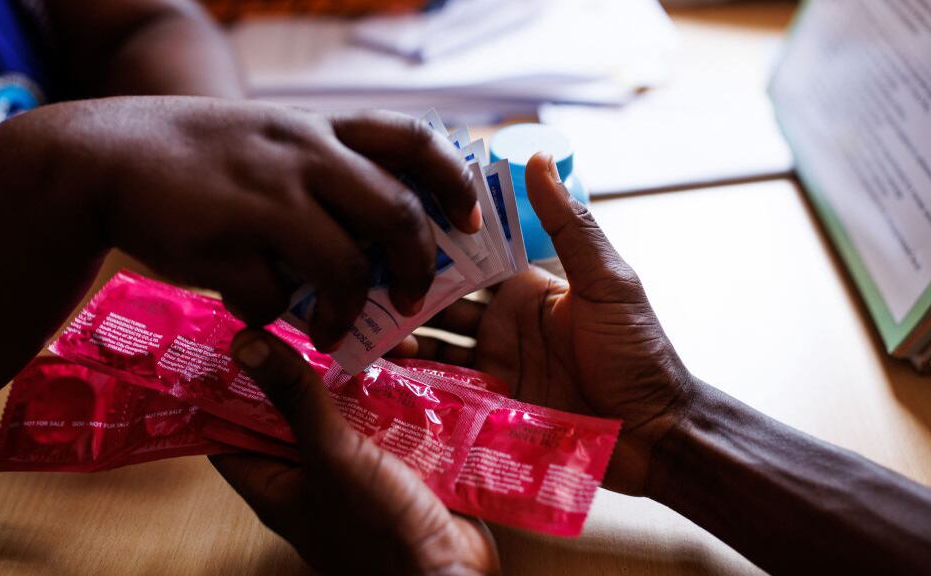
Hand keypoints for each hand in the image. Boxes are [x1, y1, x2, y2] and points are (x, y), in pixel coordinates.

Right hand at [49, 97, 481, 349]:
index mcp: (319, 130)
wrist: (103, 158)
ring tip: (330, 330)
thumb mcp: (270, 142)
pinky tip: (251, 306)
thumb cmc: (200, 160)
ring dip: (345, 311)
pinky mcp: (225, 242)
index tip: (468, 221)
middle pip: (396, 214)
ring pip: (344, 267)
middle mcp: (302, 156)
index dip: (453, 182)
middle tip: (410, 299)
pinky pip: (273, 296)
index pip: (413, 139)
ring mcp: (265, 197)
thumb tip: (377, 245)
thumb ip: (324, 176)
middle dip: (416, 267)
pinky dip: (271, 313)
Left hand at [211, 328, 499, 575]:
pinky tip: (411, 348)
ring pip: (346, 402)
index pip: (229, 426)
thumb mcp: (330, 455)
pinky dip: (398, 382)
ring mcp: (357, 465)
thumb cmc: (378, 531)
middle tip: (309, 308)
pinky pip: (390, 411)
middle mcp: (310, 471)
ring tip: (366, 320)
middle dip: (303, 360)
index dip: (225, 381)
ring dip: (359, 366)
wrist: (450, 574)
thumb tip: (244, 342)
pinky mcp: (400, 459)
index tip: (231, 329)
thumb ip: (294, 397)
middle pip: (292, 406)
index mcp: (274, 480)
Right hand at [393, 153, 695, 495]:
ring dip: (400, 327)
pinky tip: (381, 364)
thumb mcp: (607, 282)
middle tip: (361, 274)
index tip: (392, 219)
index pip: (472, 253)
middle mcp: (502, 318)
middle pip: (440, 295)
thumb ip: (570, 225)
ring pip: (432, 337)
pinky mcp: (486, 401)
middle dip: (403, 284)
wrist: (653, 434)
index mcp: (528, 284)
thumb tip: (538, 156)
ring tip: (361, 318)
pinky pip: (440, 383)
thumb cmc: (639, 352)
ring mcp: (492, 360)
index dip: (436, 238)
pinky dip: (411, 374)